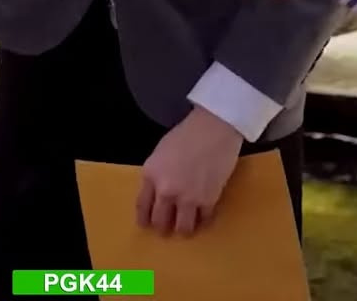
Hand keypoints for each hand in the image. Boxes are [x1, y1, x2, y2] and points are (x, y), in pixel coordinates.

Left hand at [137, 106, 242, 235]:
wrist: (214, 128)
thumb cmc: (187, 134)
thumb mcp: (161, 152)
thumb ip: (156, 175)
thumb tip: (158, 193)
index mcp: (150, 175)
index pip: (142, 207)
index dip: (144, 219)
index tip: (146, 225)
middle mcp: (166, 190)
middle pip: (160, 222)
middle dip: (163, 227)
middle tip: (168, 227)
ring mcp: (188, 198)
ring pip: (183, 228)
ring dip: (184, 227)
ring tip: (187, 223)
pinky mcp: (208, 201)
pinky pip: (204, 220)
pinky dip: (203, 219)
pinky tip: (204, 213)